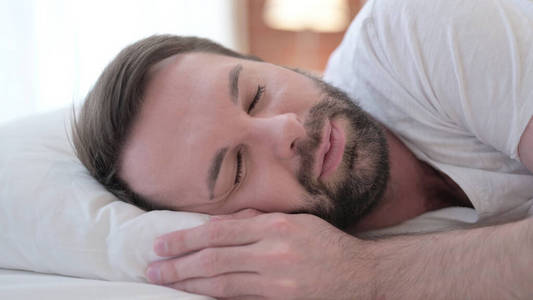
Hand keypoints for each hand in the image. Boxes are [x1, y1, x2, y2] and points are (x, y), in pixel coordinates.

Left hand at [146, 209, 374, 298]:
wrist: (361, 274)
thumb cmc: (326, 245)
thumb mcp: (296, 221)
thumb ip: (258, 221)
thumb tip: (219, 223)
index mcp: (275, 226)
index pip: (219, 231)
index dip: (186, 238)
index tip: (162, 245)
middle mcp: (274, 251)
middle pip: (215, 258)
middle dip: (179, 264)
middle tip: (152, 268)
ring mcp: (278, 280)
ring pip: (222, 282)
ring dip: (189, 283)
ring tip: (165, 282)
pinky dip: (216, 298)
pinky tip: (198, 297)